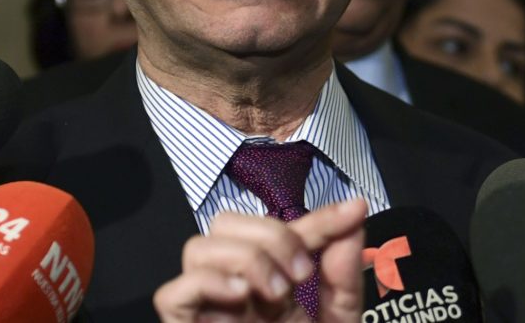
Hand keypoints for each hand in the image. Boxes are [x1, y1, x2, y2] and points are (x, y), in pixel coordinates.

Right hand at [154, 198, 366, 321]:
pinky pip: (171, 294)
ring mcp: (209, 317)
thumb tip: (353, 213)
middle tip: (301, 275)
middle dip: (269, 234)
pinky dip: (206, 283)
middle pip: (224, 224)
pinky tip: (241, 297)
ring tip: (278, 292)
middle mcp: (236, 297)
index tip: (352, 212)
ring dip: (246, 256)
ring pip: (197, 248)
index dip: (315, 218)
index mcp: (271, 291)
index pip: (280, 230)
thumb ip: (343, 275)